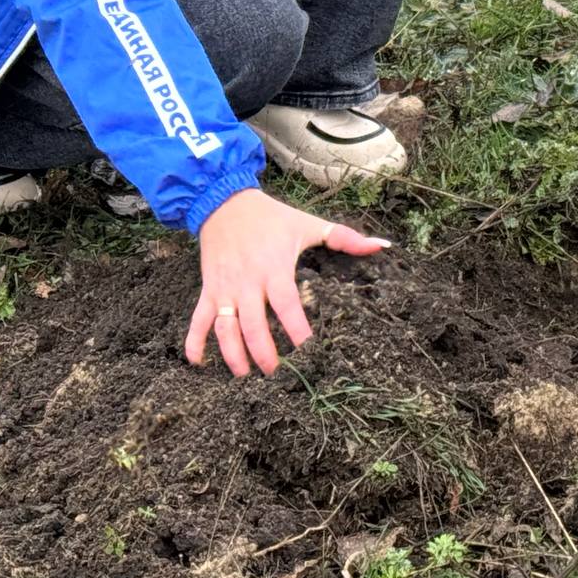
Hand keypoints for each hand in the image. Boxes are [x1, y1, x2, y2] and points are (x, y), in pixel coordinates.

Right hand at [184, 188, 391, 376]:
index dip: (298, 329)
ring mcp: (225, 288)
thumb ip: (345, 237)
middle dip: (264, 353)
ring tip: (246, 376)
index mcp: (275, 268)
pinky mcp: (209, 289)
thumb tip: (383, 246)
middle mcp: (247, 282)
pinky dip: (194, 341)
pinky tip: (198, 363)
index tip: (310, 351)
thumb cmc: (272, 217)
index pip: (288, 305)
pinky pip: (198, 319)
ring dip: (233, 354)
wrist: (224, 201)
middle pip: (254, 325)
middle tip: (277, 375)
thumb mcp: (308, 224)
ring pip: (225, 328)